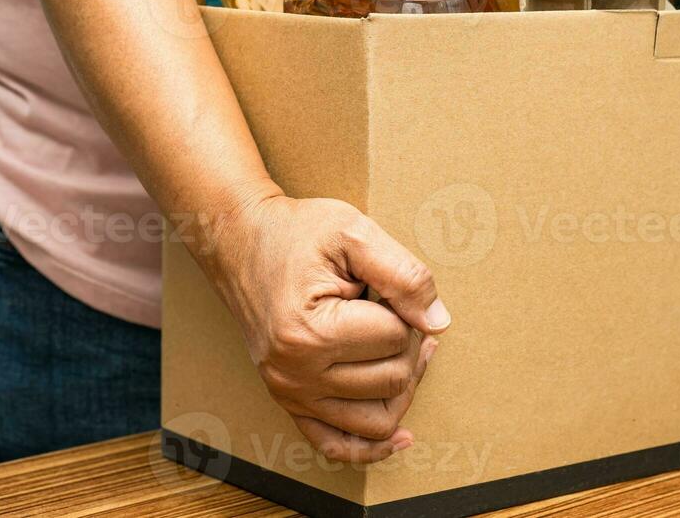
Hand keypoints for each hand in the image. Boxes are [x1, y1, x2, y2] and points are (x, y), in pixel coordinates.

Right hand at [203, 192, 449, 461]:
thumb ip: (403, 275)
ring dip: (399, 384)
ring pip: (378, 420)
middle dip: (404, 341)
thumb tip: (439, 322)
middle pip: (393, 380)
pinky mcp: (289, 401)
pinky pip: (337, 446)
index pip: (397, 338)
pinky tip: (400, 436)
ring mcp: (290, 393)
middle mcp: (296, 374)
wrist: (240, 241)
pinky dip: (371, 447)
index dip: (403, 307)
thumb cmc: (296, 233)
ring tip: (393, 344)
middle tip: (386, 305)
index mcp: (310, 332)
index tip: (380, 284)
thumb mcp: (354, 232)